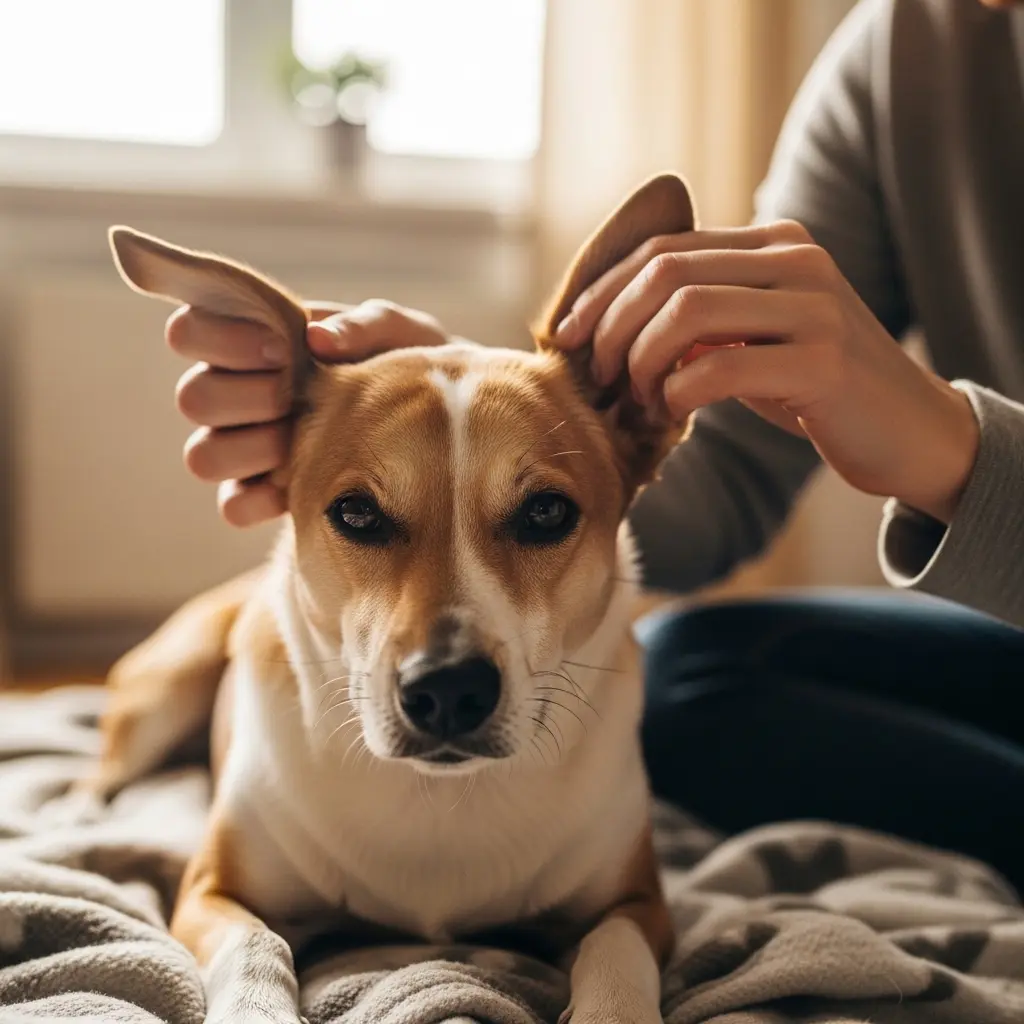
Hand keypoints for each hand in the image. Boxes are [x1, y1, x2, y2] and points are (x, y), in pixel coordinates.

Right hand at [170, 299, 447, 525]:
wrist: (437, 425)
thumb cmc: (401, 363)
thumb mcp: (399, 332)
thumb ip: (364, 324)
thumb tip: (319, 339)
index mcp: (247, 341)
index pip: (189, 333)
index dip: (222, 338)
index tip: (282, 346)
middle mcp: (230, 393)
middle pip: (192, 398)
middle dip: (248, 396)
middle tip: (298, 394)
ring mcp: (240, 448)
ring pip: (202, 457)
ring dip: (252, 448)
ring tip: (304, 439)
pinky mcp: (259, 495)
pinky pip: (233, 506)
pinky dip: (262, 498)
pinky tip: (301, 483)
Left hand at [555, 220, 979, 522]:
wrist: (909, 431)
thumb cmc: (813, 389)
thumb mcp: (752, 339)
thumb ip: (698, 318)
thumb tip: (608, 323)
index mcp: (773, 244)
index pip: (662, 249)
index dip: (601, 292)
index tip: (565, 336)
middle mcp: (795, 260)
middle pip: (665, 272)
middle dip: (612, 328)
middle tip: (599, 379)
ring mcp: (813, 306)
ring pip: (686, 311)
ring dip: (642, 363)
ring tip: (640, 401)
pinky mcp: (823, 361)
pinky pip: (719, 367)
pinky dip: (678, 393)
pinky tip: (674, 414)